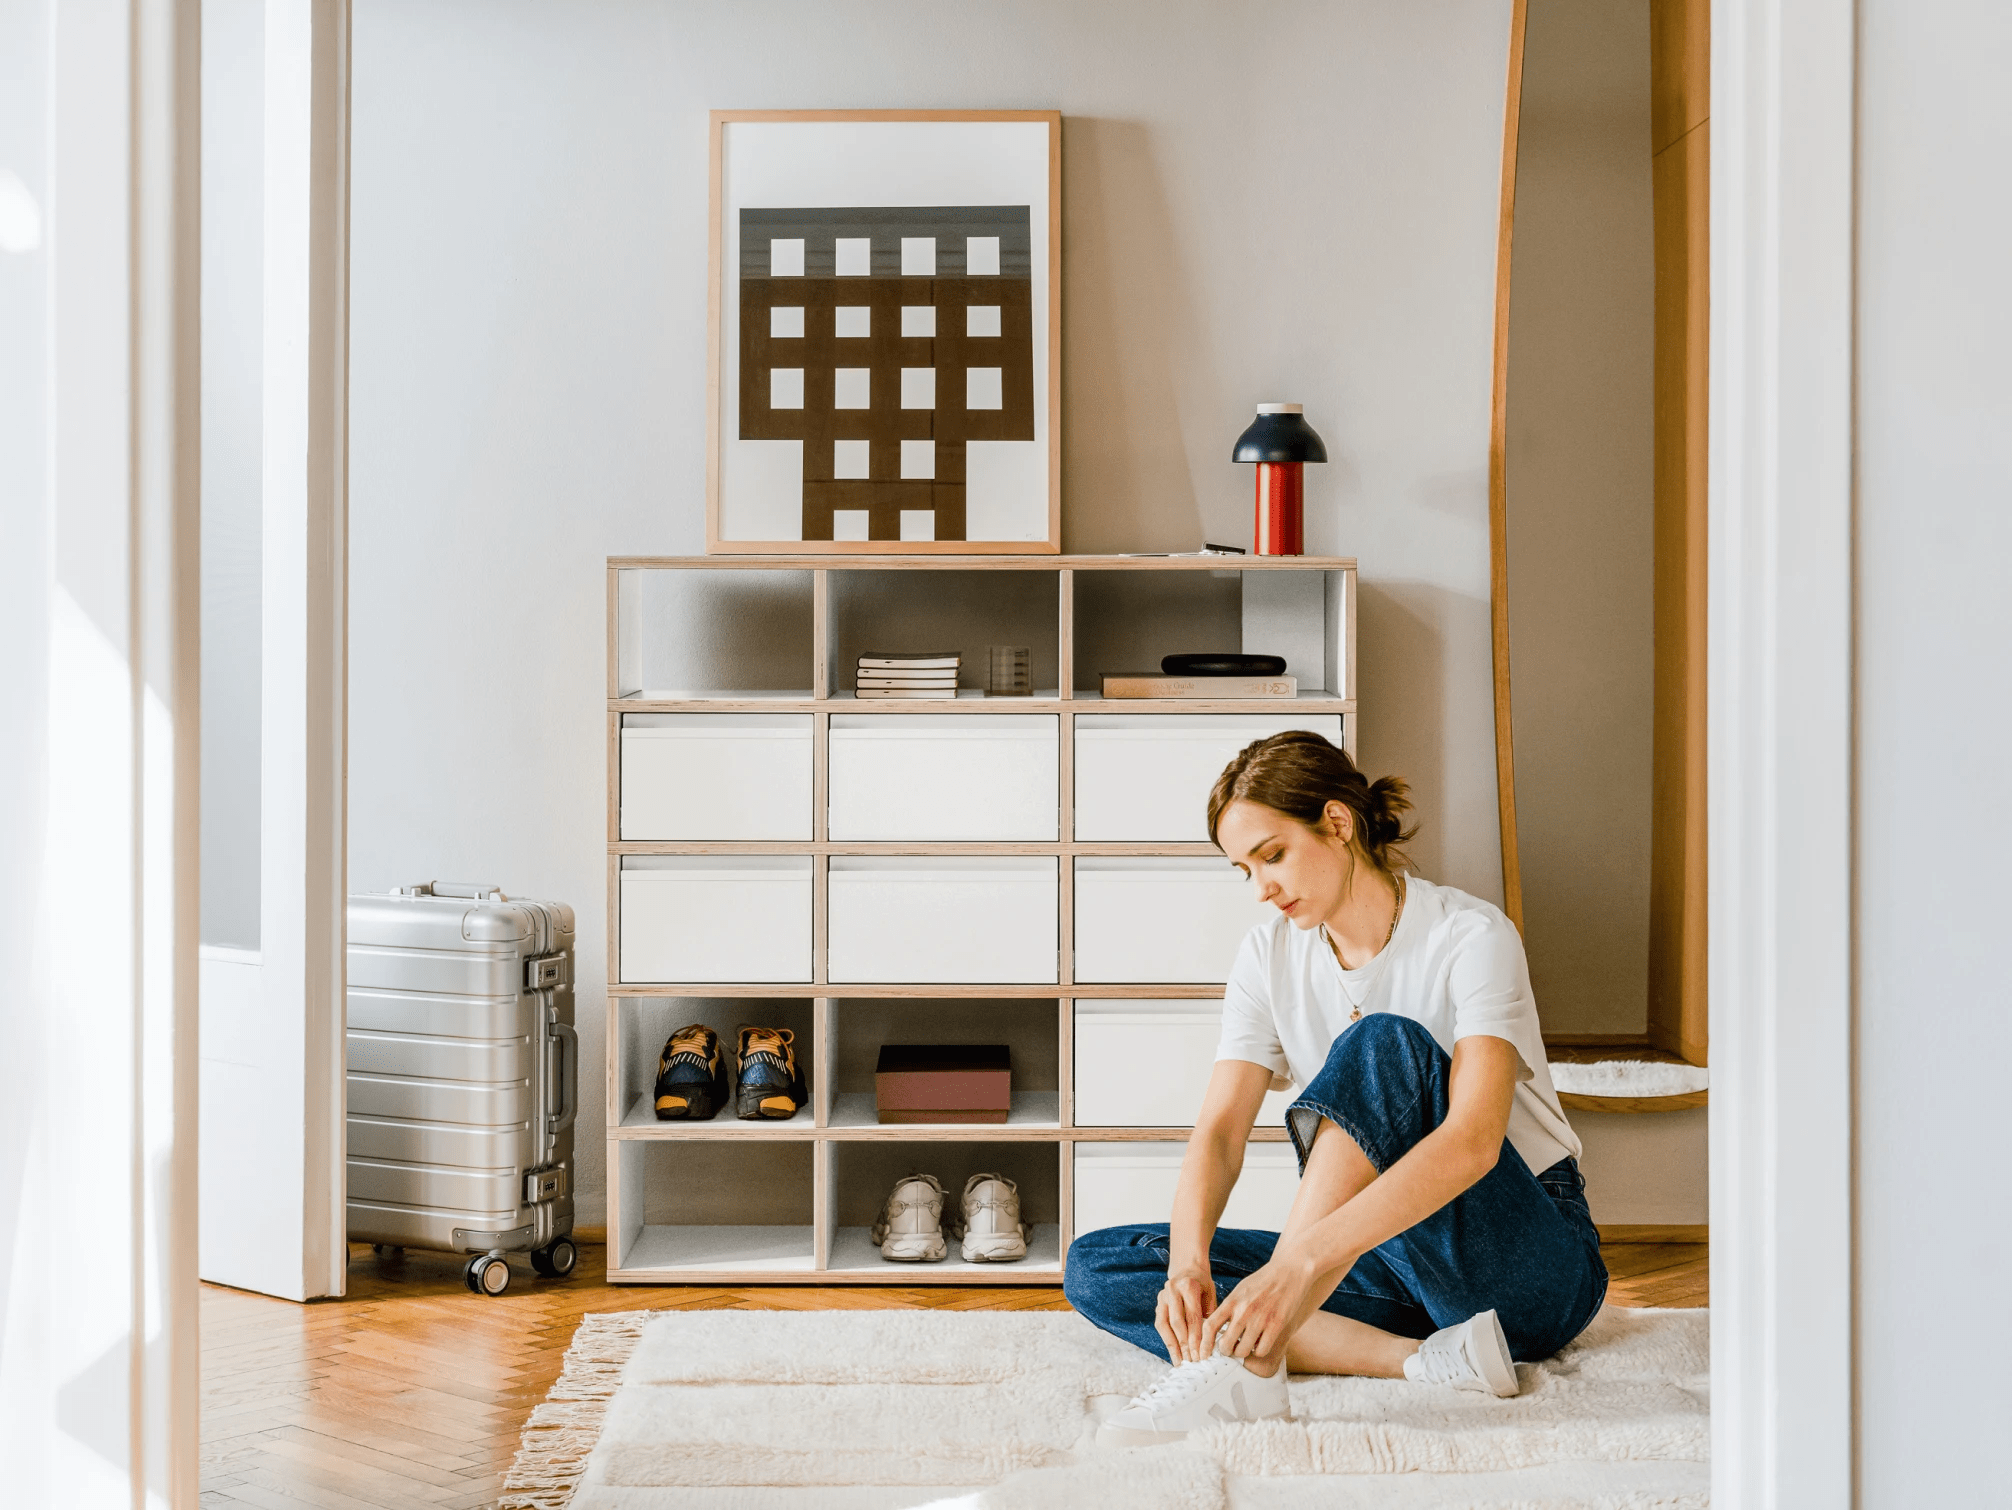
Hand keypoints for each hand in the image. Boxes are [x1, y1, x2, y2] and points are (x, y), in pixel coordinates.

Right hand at [1155, 1264, 1217, 1362]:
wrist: (1187, 1268)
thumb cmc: (1202, 1284)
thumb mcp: (1211, 1295)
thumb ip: (1210, 1315)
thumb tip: (1211, 1343)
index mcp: (1188, 1286)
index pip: (1193, 1317)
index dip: (1196, 1338)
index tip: (1202, 1355)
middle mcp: (1172, 1290)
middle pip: (1178, 1323)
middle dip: (1185, 1345)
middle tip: (1193, 1362)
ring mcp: (1162, 1296)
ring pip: (1165, 1325)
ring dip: (1173, 1346)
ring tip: (1181, 1362)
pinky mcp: (1158, 1303)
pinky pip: (1160, 1325)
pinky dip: (1167, 1340)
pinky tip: (1174, 1353)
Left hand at [1209, 1244, 1323, 1366]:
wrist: (1290, 1271)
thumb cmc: (1263, 1282)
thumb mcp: (1240, 1290)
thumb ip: (1230, 1308)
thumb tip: (1217, 1330)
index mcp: (1232, 1300)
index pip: (1210, 1326)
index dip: (1204, 1344)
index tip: (1204, 1353)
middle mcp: (1244, 1310)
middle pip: (1225, 1344)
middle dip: (1226, 1351)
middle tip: (1231, 1349)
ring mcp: (1260, 1318)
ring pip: (1242, 1350)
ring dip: (1243, 1352)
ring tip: (1246, 1346)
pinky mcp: (1277, 1324)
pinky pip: (1261, 1350)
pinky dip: (1259, 1351)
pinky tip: (1261, 1343)